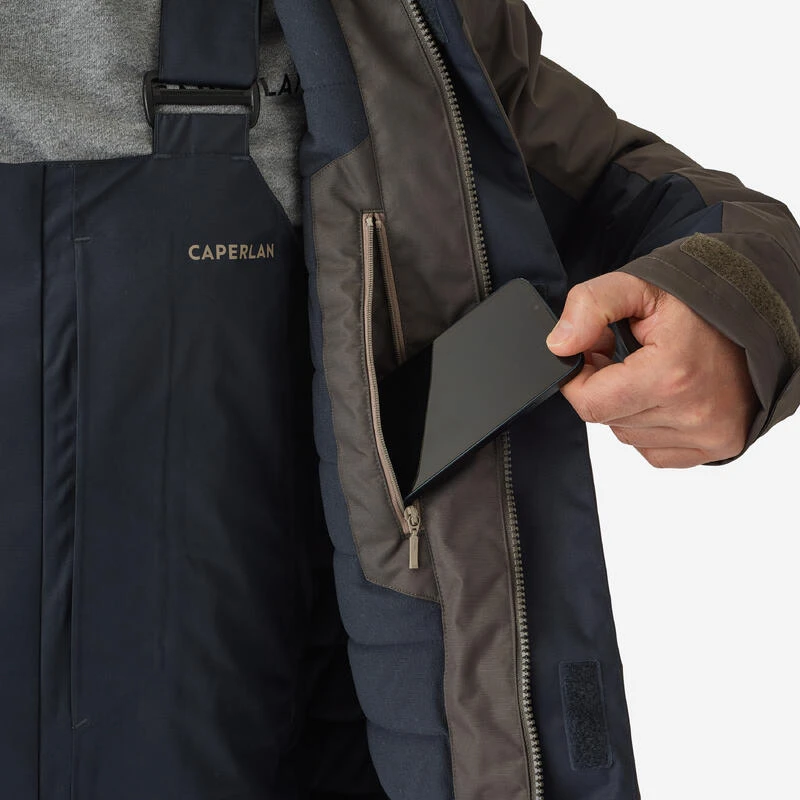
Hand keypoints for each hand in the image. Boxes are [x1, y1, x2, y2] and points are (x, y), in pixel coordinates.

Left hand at [545, 271, 760, 466]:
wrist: (757, 317)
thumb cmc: (699, 305)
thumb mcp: (639, 287)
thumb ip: (590, 306)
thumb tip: (558, 346)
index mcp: (670, 375)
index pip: (589, 403)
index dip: (579, 378)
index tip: (594, 355)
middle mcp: (692, 413)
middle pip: (607, 420)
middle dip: (605, 388)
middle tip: (626, 358)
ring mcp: (708, 434)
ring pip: (628, 436)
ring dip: (627, 408)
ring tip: (650, 373)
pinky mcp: (718, 447)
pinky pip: (654, 450)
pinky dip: (649, 427)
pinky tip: (666, 397)